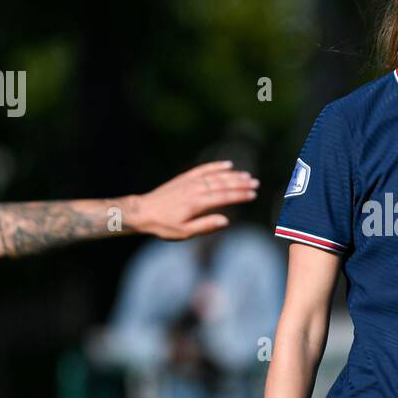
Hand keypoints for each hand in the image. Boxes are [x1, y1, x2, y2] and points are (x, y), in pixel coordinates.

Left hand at [129, 160, 258, 239]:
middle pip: (222, 184)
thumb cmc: (163, 226)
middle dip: (240, 184)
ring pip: (215, 176)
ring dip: (232, 175)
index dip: (239, 196)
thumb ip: (205, 226)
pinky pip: (203, 170)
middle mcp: (195, 189)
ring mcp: (189, 182)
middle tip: (255, 183)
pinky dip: (215, 166)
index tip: (253, 195)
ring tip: (247, 176)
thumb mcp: (184, 232)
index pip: (223, 197)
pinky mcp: (184, 178)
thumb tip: (225, 221)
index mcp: (197, 203)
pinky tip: (227, 165)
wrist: (142, 212)